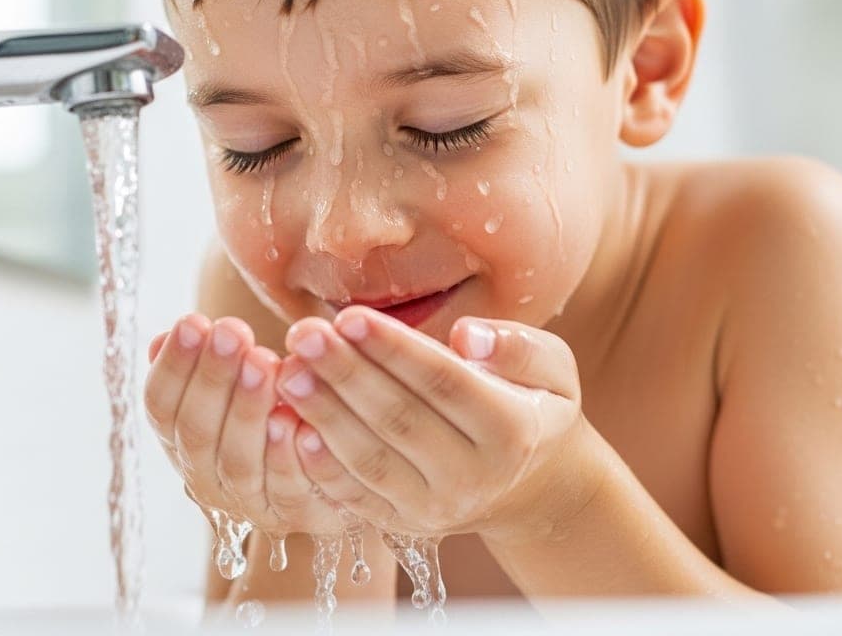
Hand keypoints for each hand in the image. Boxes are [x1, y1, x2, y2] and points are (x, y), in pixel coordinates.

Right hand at [144, 314, 344, 533]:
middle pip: (197, 433)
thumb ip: (203, 363)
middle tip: (232, 331)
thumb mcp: (236, 383)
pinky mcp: (298, 515)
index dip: (174, 366)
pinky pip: (287, 488)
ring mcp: (251, 504)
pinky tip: (294, 417)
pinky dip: (287, 454)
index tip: (192, 321)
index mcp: (181, 442)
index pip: (161, 408)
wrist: (336, 470)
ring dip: (247, 410)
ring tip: (264, 361)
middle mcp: (207, 480)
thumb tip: (165, 339)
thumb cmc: (276, 411)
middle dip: (213, 377)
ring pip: (238, 462)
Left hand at [274, 306, 595, 538]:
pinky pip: (354, 496)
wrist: (532, 485)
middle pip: (398, 420)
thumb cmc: (535, 406)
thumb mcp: (553, 370)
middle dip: (345, 374)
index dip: (394, 350)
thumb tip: (468, 336)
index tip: (349, 316)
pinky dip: (320, 465)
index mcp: (512, 431)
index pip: (443, 383)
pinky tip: (290, 428)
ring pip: (369, 460)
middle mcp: (473, 477)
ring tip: (288, 372)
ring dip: (323, 415)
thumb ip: (519, 346)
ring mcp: (435, 508)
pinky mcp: (403, 524)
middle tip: (302, 334)